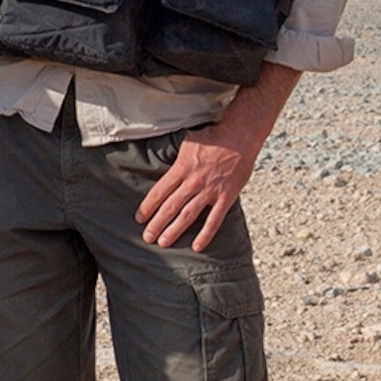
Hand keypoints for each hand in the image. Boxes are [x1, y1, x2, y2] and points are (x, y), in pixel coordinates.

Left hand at [138, 115, 263, 250]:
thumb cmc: (213, 136)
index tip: (139, 218)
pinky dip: (205, 234)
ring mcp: (210, 190)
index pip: (159, 191)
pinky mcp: (226, 196)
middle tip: (147, 237)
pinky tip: (197, 246)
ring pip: (188, 215)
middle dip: (156, 224)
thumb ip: (177, 160)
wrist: (240, 134)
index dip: (147, 206)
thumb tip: (163, 166)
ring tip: (163, 243)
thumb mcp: (187, 143)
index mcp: (181, 167)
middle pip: (170, 206)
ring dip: (174, 230)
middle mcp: (193, 181)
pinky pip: (214, 220)